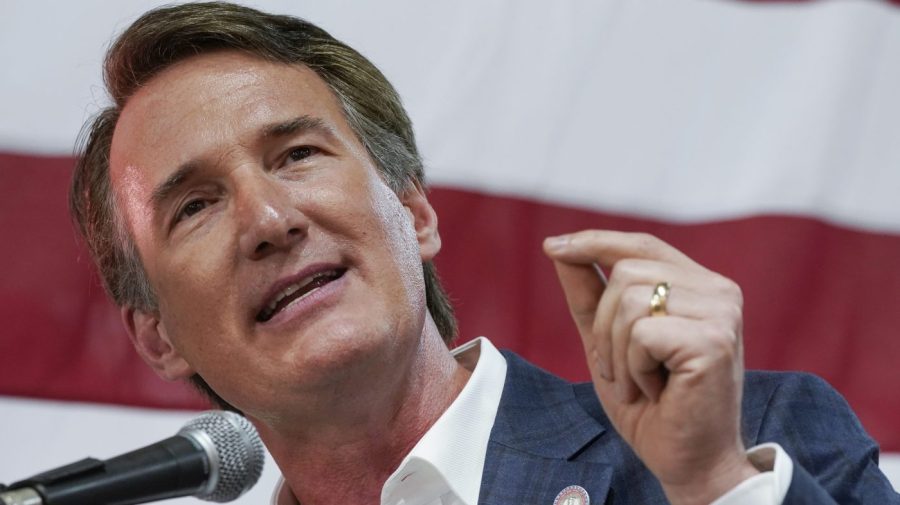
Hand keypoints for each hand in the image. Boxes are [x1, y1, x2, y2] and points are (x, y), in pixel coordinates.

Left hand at [543, 231, 758, 504]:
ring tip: (638, 383)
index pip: (640, 245)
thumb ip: (588, 293)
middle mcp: (718, 291)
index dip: (595, 242)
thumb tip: (558, 246)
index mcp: (699, 285)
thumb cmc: (650, 403)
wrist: (686, 460)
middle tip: (620, 370)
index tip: (552, 247)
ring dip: (617, 353)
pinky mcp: (713, 341)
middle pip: (625, 272)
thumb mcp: (607, 340)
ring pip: (628, 301)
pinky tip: (655, 391)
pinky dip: (633, 368)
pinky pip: (641, 334)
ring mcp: (721, 314)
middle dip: (603, 327)